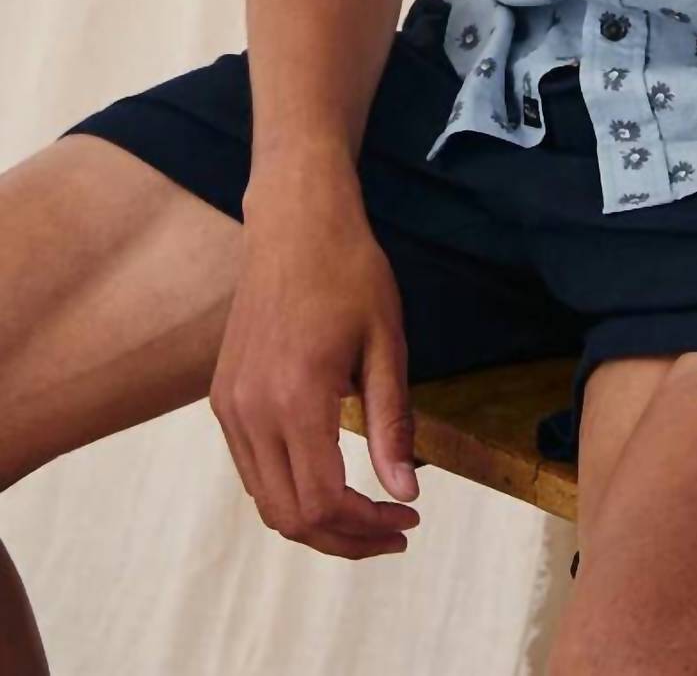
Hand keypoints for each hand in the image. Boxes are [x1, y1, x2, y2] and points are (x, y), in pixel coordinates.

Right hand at [209, 165, 420, 558]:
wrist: (295, 224)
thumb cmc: (350, 273)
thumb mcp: (386, 343)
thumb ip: (393, 422)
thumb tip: (405, 492)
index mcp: (296, 398)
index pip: (324, 501)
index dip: (367, 527)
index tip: (408, 521)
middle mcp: (251, 411)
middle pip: (290, 516)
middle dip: (346, 538)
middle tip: (395, 532)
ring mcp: (229, 407)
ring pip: (266, 500)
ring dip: (317, 522)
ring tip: (370, 516)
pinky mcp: (222, 398)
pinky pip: (252, 469)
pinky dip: (290, 492)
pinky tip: (332, 481)